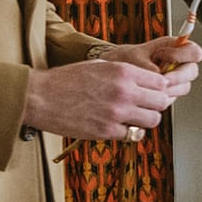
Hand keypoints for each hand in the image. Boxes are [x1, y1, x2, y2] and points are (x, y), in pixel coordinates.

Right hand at [22, 59, 174, 140]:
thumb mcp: (99, 66)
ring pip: (153, 120)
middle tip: (146, 106)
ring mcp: (117, 113)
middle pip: (162, 102)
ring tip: (133, 117)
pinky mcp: (106, 131)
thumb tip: (144, 82)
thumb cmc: (65, 79)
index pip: (161, 82)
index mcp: (123, 72)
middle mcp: (124, 91)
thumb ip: (124, 74)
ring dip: (145, 120)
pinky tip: (117, 126)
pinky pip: (132, 135)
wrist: (39, 97)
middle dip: (156, 104)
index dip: (158, 88)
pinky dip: (128, 132)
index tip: (152, 92)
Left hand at [101, 36, 201, 94]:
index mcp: (174, 47)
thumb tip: (159, 75)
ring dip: (168, 88)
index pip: (194, 51)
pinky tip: (147, 92)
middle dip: (176, 77)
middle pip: (192, 72)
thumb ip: (147, 65)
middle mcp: (178, 64)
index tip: (163, 56)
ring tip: (149, 85)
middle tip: (162, 79)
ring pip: (183, 87)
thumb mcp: (133, 57)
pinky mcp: (169, 93)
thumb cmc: (123, 59)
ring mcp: (176, 79)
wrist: (114, 74)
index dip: (182, 55)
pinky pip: (172, 98)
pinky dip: (160, 97)